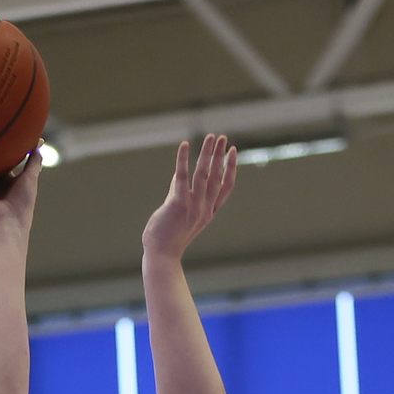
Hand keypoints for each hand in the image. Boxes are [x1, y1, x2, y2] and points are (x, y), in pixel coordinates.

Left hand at [141, 135, 237, 260]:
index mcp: (208, 212)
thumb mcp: (180, 213)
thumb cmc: (168, 237)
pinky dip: (183, 160)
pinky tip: (185, 145)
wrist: (161, 255)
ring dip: (208, 154)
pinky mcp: (178, 204)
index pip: (225, 187)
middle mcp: (204, 208)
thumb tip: (179, 174)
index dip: (231, 169)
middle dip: (221, 156)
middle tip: (224, 138)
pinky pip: (182, 177)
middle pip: (217, 177)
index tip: (233, 152)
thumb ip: (180, 193)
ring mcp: (193, 206)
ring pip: (204, 174)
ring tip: (212, 137)